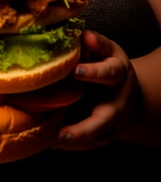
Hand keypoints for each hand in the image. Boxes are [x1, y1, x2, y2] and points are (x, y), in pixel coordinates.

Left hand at [54, 30, 139, 149]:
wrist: (128, 90)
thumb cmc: (109, 64)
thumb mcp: (107, 49)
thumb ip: (95, 43)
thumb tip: (83, 36)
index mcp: (119, 73)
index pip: (110, 73)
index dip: (94, 72)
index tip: (76, 71)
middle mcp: (118, 101)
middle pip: (105, 118)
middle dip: (85, 127)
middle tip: (62, 132)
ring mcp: (114, 121)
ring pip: (98, 135)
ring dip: (76, 140)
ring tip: (54, 140)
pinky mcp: (107, 133)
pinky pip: (92, 143)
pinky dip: (75, 146)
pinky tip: (54, 142)